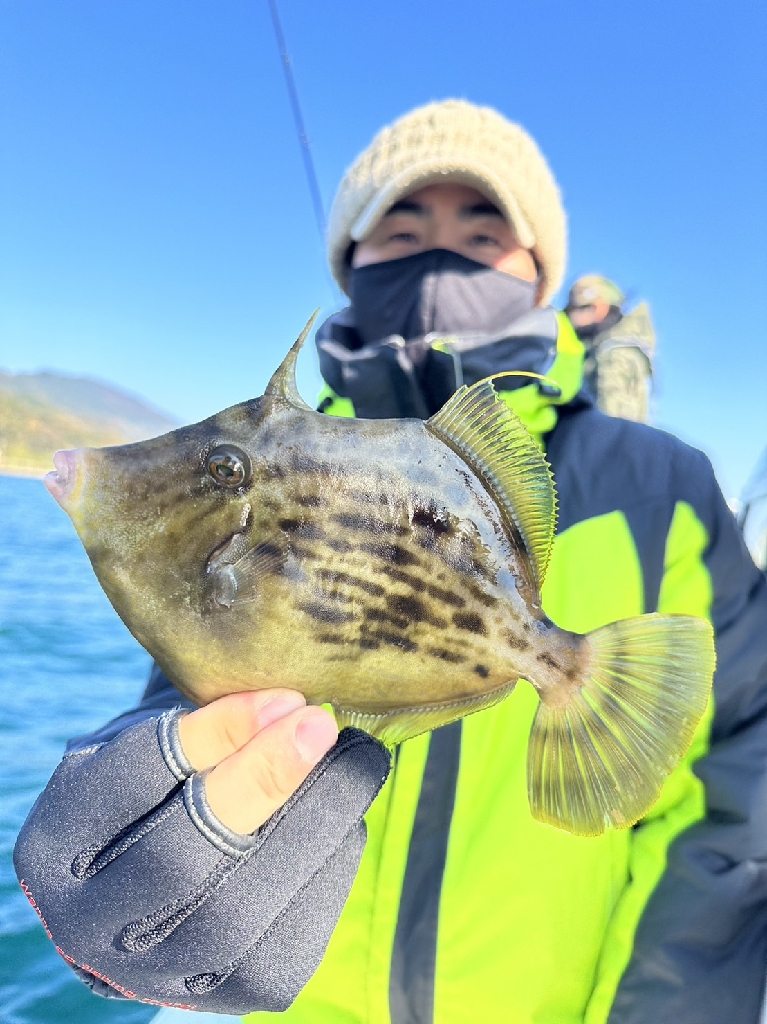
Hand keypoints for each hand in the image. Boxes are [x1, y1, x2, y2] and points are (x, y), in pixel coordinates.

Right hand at [15, 709, 389, 1012]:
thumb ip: (209, 726)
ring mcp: (159, 973)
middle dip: (263, 782)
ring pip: (245, 904)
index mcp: (58, 844)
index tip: (285, 697)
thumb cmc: (165, 790)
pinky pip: (294, 930)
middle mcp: (91, 923)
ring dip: (316, 820)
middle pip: (181, 855)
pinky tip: (344, 817)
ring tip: (356, 759)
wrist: (167, 890)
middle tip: (321, 726)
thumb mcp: (162, 742)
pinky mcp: (236, 992)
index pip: (133, 781)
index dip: (215, 735)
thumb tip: (290, 708)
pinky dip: (331, 861)